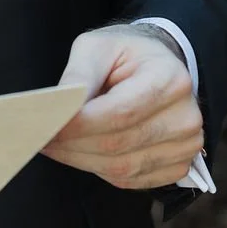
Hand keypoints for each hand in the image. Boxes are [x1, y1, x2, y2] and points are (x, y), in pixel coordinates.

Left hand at [41, 25, 204, 189]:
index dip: (78, 125)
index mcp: (170, 79)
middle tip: (40, 139)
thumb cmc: (126, 55)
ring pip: (122, 167)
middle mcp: (186, 116)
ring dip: (81, 160)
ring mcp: (186, 145)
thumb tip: (57, 109)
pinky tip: (82, 153)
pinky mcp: (178, 165)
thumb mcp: (97, 47)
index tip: (44, 126)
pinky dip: (100, 170)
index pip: (119, 113)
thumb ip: (78, 76)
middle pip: (118, 144)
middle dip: (72, 145)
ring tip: (56, 146)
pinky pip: (131, 180)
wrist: (158, 66)